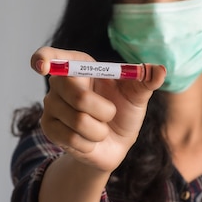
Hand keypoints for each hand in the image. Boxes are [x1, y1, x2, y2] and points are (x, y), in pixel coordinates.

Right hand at [31, 46, 165, 172]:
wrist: (115, 145)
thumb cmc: (124, 111)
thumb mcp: (137, 95)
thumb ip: (146, 80)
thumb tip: (160, 70)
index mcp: (79, 65)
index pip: (53, 56)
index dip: (44, 58)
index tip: (41, 65)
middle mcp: (59, 82)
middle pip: (77, 95)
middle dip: (104, 110)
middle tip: (109, 113)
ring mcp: (51, 105)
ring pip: (78, 120)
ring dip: (100, 130)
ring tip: (101, 128)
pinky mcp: (48, 128)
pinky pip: (71, 137)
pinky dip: (90, 142)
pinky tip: (90, 140)